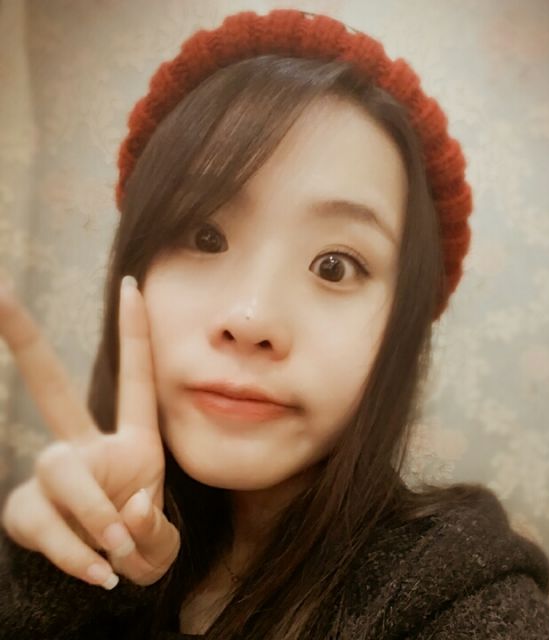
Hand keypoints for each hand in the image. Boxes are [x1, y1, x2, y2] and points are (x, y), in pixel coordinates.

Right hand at [0, 274, 179, 588]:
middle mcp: (86, 446)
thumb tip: (124, 513)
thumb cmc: (141, 542)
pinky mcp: (25, 510)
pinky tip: (98, 572)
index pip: (135, 379)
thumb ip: (152, 529)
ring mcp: (51, 476)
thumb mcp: (159, 538)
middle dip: (26, 342)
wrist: (109, 578)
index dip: (134, 333)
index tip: (130, 284)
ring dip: (92, 515)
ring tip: (118, 552)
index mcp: (134, 440)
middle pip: (52, 390)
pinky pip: (43, 523)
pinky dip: (74, 553)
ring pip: (60, 470)